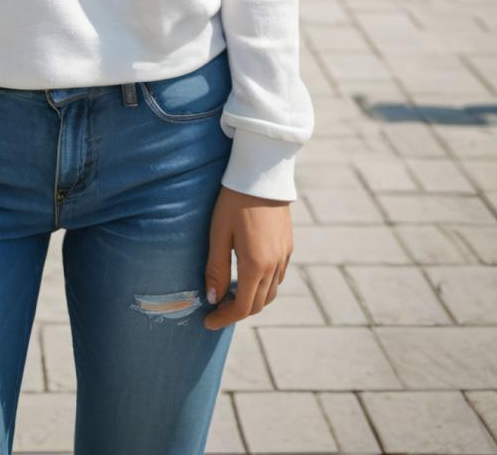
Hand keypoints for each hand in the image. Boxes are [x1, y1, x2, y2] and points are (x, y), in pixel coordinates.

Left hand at [202, 185, 292, 329]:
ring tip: (230, 293)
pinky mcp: (288, 246)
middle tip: (216, 307)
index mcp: (256, 266)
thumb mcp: (218, 234)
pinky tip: (248, 275)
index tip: (208, 322)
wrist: (261, 174)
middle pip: (258, 304)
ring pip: (270, 293)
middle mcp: (274, 266)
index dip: (224, 318)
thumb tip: (212, 299)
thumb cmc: (233, 202)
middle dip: (236, 311)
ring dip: (251, 299)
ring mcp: (284, 256)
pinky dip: (263, 285)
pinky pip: (277, 276)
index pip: (242, 307)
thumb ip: (216, 269)